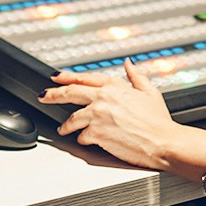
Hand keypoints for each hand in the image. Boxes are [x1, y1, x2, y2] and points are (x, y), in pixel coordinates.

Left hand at [40, 59, 205, 172]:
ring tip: (63, 129)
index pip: (83, 78)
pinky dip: (83, 139)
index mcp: (114, 86)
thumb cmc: (158, 120)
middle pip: (69, 93)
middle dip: (52, 94)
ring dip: (66, 125)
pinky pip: (82, 136)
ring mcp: (97, 116)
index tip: (56, 77)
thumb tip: (129, 63)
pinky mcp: (96, 134)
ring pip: (72, 118)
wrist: (163, 142)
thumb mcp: (149, 91)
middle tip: (43, 96)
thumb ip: (136, 75)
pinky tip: (86, 140)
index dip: (66, 77)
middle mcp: (103, 98)